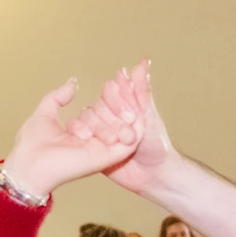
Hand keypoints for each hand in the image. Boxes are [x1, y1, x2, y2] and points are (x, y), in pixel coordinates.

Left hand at [0, 79, 142, 200]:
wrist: (30, 164)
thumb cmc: (31, 144)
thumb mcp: (44, 113)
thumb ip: (58, 98)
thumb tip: (73, 84)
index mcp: (80, 134)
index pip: (99, 115)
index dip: (108, 102)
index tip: (116, 89)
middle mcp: (92, 143)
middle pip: (112, 122)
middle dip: (120, 108)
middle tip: (126, 98)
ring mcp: (100, 152)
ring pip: (122, 132)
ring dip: (129, 118)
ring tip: (132, 106)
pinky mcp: (106, 158)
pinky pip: (127, 144)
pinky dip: (136, 131)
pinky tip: (139, 115)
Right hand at [68, 62, 176, 196]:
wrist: (153, 175)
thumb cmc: (157, 144)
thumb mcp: (150, 115)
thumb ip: (142, 90)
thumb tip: (143, 61)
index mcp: (123, 103)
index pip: (110, 90)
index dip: (117, 101)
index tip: (131, 117)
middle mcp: (109, 114)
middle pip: (97, 106)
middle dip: (111, 121)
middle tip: (129, 137)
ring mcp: (99, 129)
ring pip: (86, 118)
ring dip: (98, 129)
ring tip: (113, 142)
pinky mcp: (91, 145)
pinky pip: (78, 134)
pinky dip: (81, 134)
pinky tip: (88, 140)